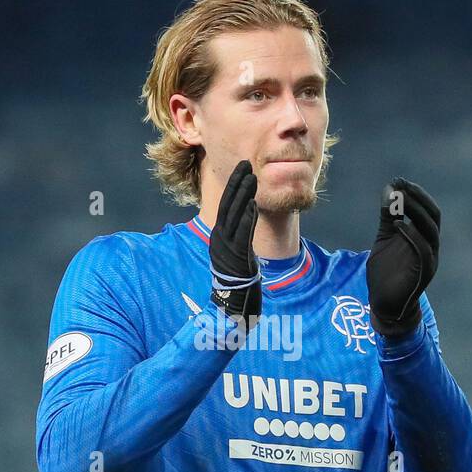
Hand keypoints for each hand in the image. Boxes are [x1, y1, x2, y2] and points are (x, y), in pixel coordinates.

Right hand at [208, 159, 261, 320]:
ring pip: (233, 217)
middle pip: (227, 206)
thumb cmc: (238, 282)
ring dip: (242, 196)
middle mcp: (220, 240)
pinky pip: (241, 236)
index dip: (234, 186)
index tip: (242, 168)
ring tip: (251, 177)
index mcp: (220, 237)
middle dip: (237, 184)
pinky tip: (251, 205)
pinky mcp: (236, 259)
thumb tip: (248, 213)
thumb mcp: (238, 253)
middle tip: (245, 163)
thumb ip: (241, 234)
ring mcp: (226, 249)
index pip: (226, 206)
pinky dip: (245, 220)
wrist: (231, 308)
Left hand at [366, 177, 440, 336]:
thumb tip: (389, 190)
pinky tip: (397, 224)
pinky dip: (411, 235)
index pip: (427, 210)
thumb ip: (388, 218)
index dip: (415, 194)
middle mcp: (431, 246)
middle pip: (433, 216)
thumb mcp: (384, 240)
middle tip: (401, 184)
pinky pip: (423, 250)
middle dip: (418, 198)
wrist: (384, 305)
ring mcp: (430, 260)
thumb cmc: (386, 273)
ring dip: (415, 212)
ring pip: (430, 231)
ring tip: (398, 198)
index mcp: (423, 237)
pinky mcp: (423, 273)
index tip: (398, 180)